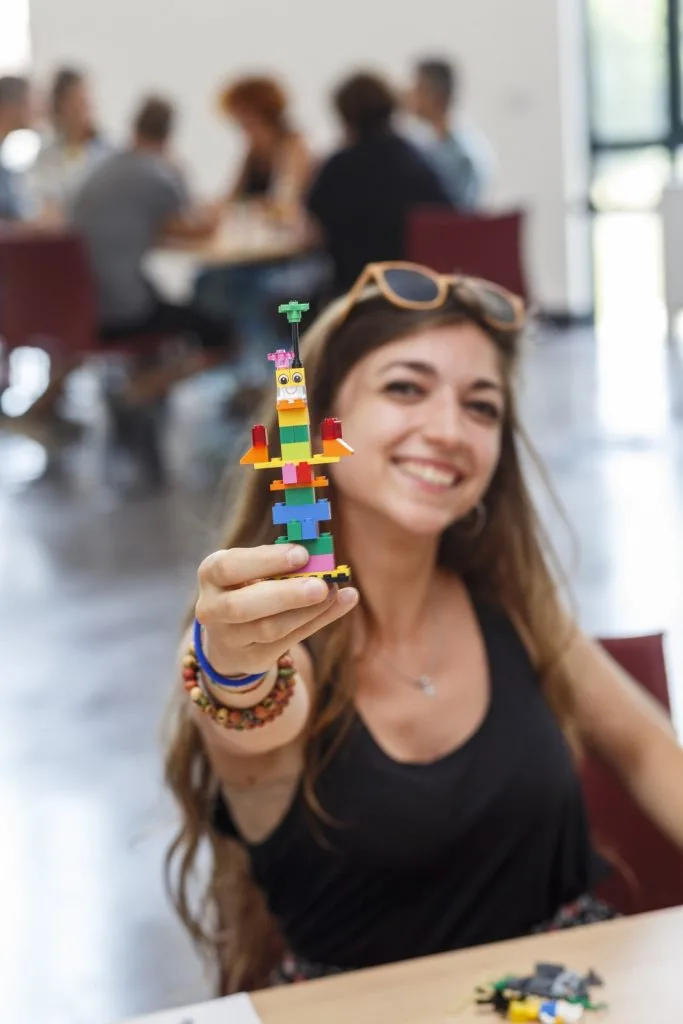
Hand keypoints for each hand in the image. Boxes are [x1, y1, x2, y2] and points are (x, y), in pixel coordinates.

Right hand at [195, 544, 357, 676]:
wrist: (230, 635)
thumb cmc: (249, 587)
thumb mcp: (253, 569)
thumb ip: (281, 563)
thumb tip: (322, 555)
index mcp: (211, 575)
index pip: (230, 567)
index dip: (266, 560)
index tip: (302, 554)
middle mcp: (212, 608)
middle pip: (244, 607)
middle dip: (286, 595)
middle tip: (321, 585)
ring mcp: (230, 638)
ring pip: (270, 628)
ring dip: (307, 611)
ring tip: (334, 592)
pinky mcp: (254, 658)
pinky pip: (289, 641)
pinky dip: (319, 620)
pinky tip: (344, 602)